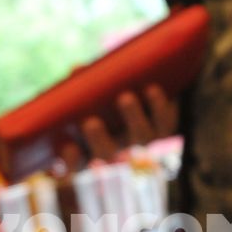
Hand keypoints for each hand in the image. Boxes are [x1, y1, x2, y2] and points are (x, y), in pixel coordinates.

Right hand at [57, 86, 179, 169]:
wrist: (146, 85)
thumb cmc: (104, 89)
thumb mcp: (90, 86)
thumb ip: (81, 83)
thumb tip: (77, 70)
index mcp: (90, 142)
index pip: (77, 161)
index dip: (71, 160)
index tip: (67, 146)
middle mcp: (117, 146)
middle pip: (107, 152)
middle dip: (98, 140)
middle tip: (90, 123)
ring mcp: (141, 138)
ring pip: (140, 136)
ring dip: (133, 118)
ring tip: (125, 97)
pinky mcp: (165, 126)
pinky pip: (164, 121)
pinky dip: (158, 106)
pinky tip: (152, 89)